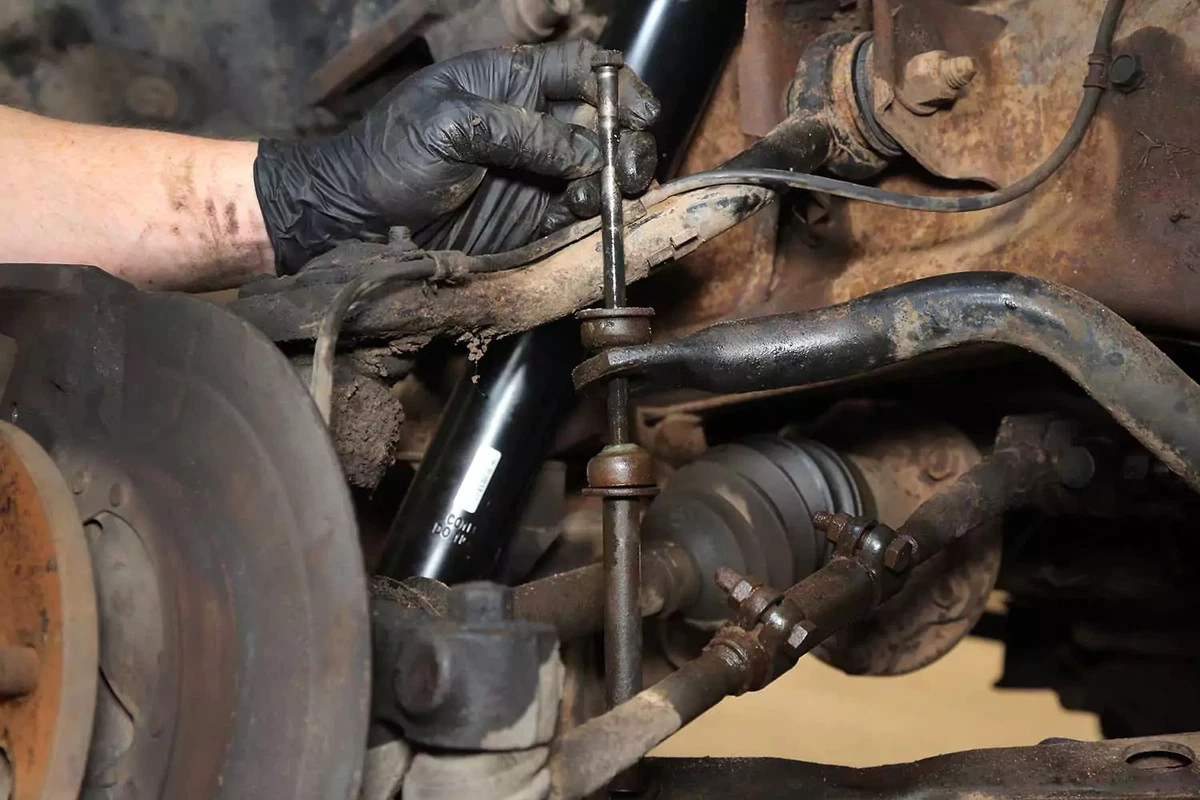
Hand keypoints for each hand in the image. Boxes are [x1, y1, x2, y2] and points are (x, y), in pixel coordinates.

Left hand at [254, 40, 659, 272]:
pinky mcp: (535, 218)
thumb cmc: (391, 155)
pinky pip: (583, 214)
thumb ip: (521, 132)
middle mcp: (536, 125)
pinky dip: (597, 214)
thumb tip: (586, 154)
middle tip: (628, 162)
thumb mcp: (449, 125)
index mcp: (513, 82)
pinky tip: (587, 211)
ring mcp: (538, 174)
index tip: (641, 111)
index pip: (584, 69)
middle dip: (627, 138)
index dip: (620, 84)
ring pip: (603, 170)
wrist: (357, 220)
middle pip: (606, 122)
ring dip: (617, 178)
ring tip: (605, 190)